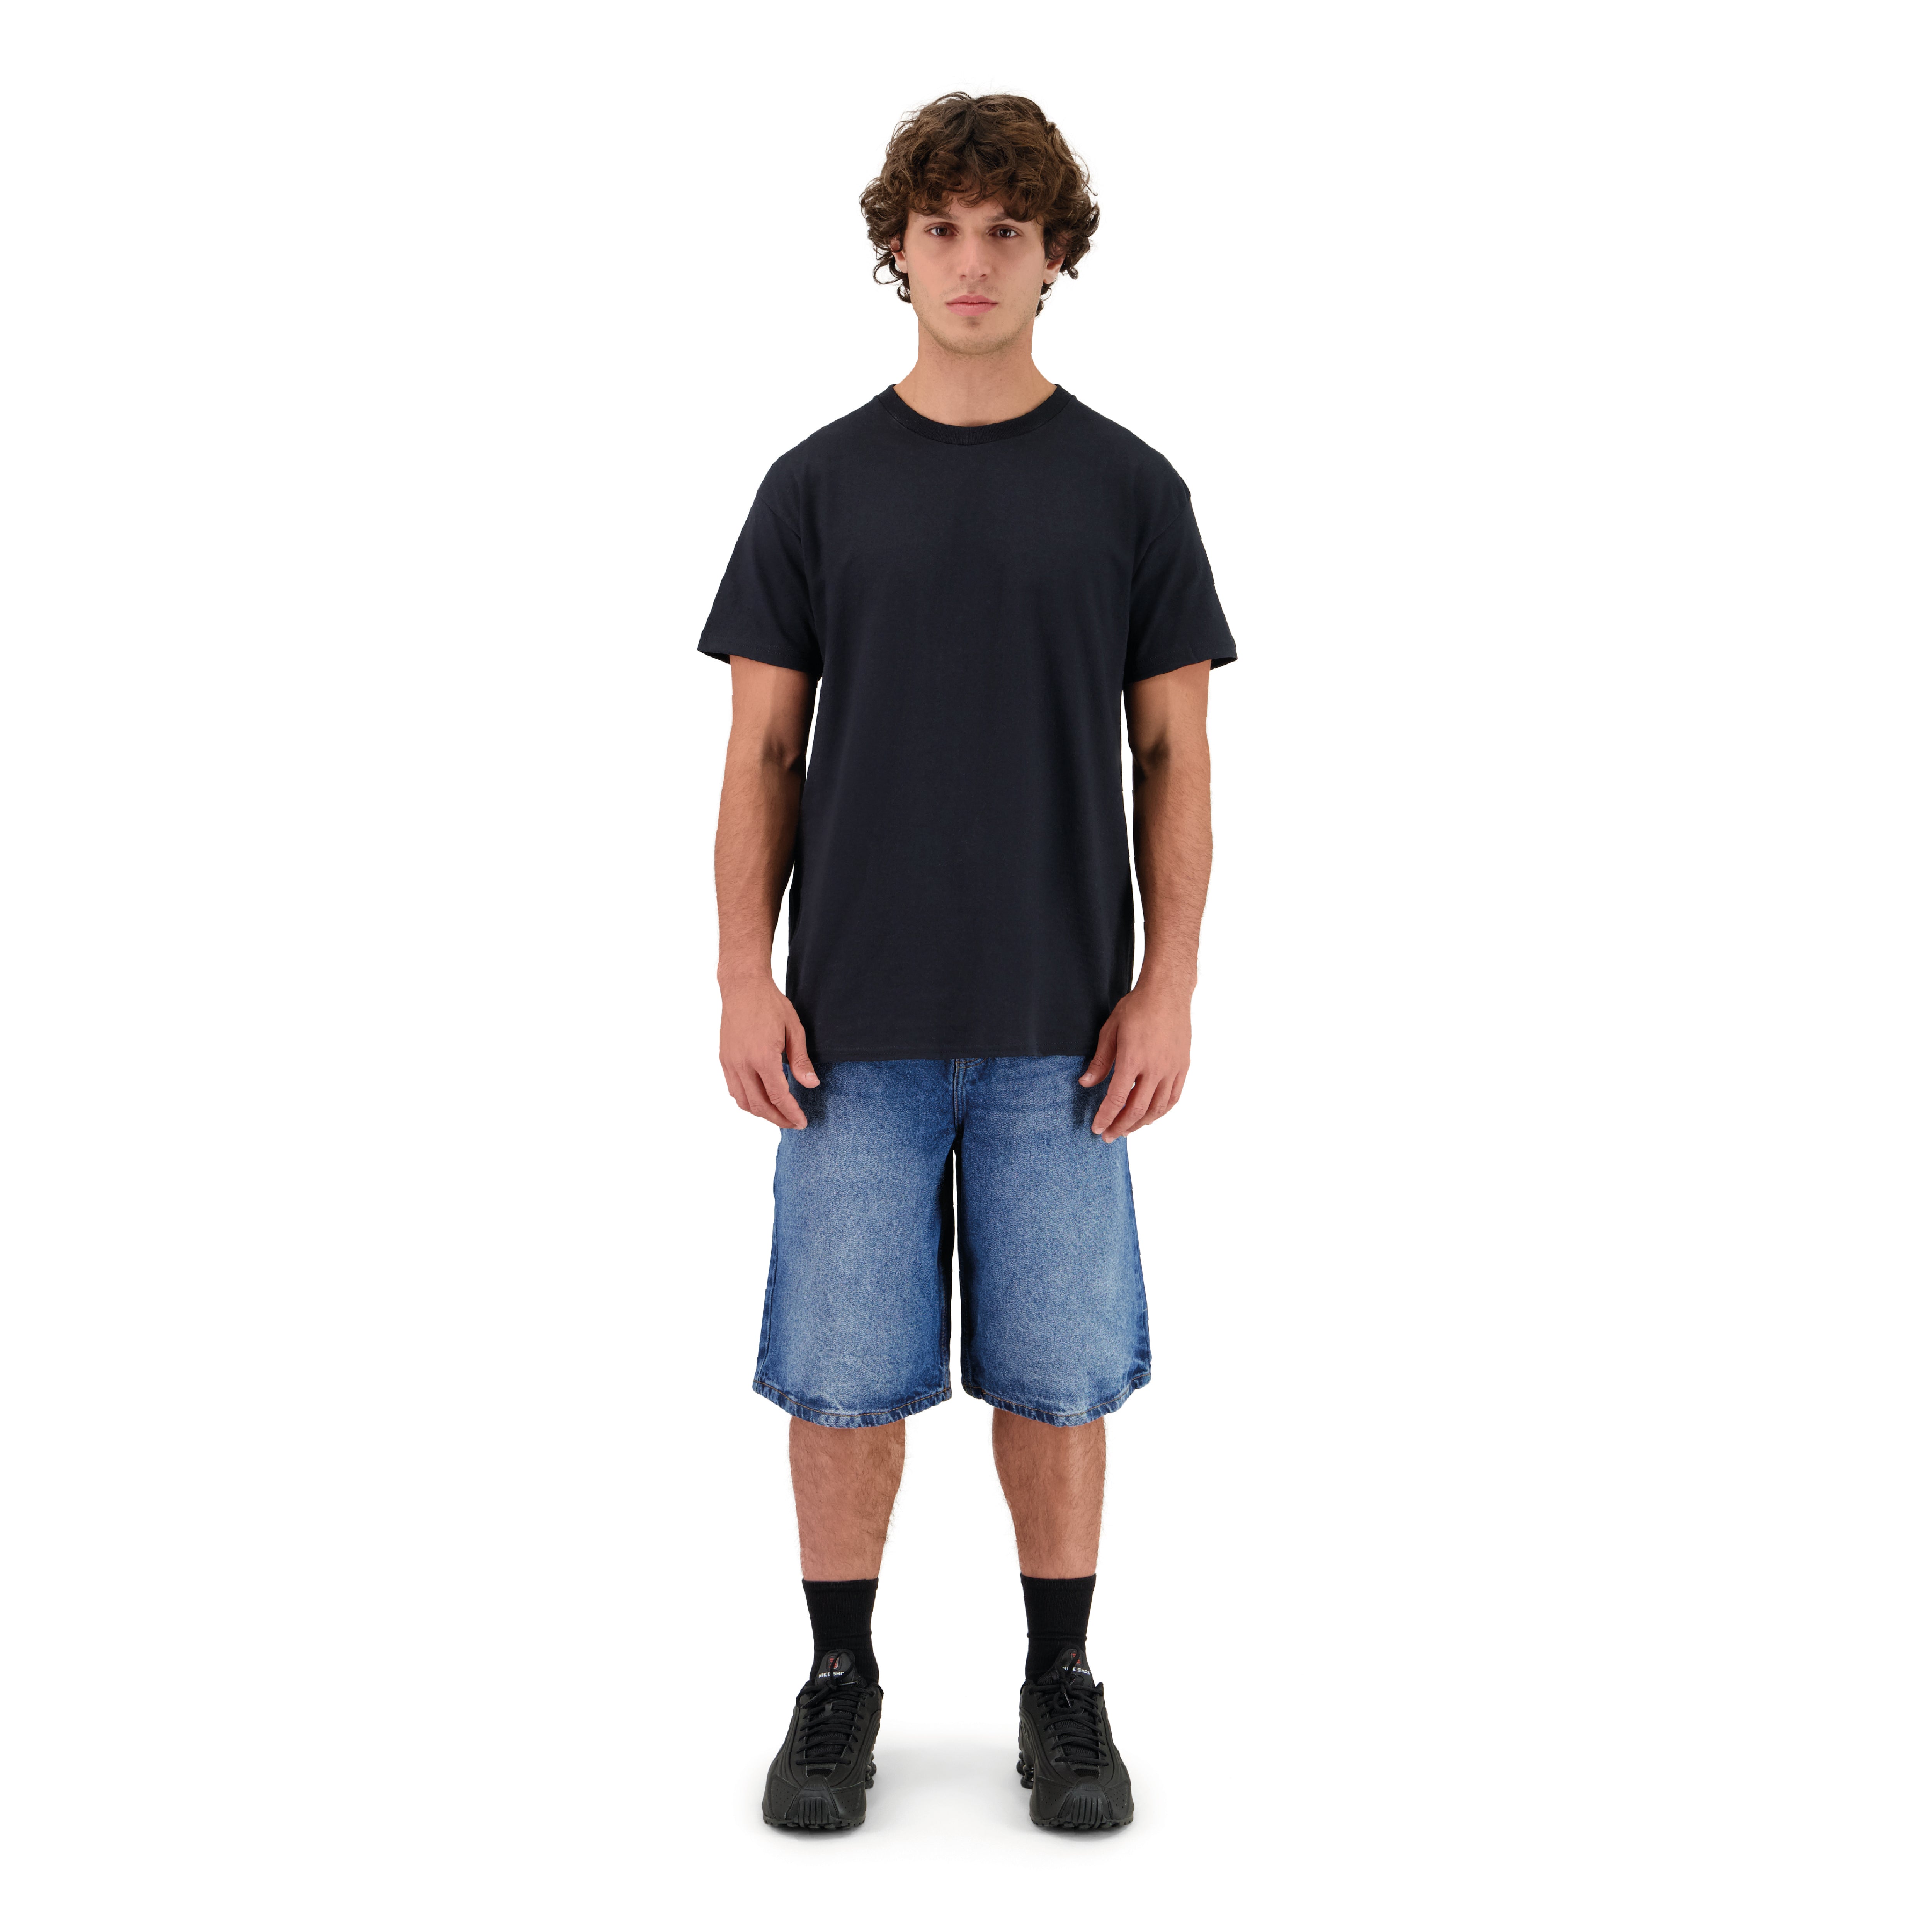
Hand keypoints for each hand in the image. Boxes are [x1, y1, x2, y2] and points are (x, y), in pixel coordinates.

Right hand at [719, 974, 817, 1127]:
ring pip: (743, 1102)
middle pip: (760, 1105)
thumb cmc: (770, 1004)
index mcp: (762, 1058)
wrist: (743, 987)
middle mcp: (742, 1064)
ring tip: (778, 1115)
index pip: (779, 1097)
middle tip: (793, 1123)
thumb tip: (811, 1085)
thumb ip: (800, 1061)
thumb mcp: (794, 1029)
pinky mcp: (724, 1060)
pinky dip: (747, 1101)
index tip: (802, 1122)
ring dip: (761, 1113)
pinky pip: (734, 1090)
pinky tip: (760, 1100)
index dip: (792, 1113)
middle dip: (778, 1119)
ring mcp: (730, 1063)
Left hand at [1079, 983, 1191, 1141]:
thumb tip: (1085, 1083)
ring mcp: (1172, 1069)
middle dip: (1120, 1126)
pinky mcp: (1183, 1067)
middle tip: (1109, 1136)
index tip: (1097, 1128)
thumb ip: (1100, 1061)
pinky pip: (1173, 1098)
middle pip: (1137, 1109)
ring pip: (1157, 1108)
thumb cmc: (1137, 1008)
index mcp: (1133, 1059)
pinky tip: (1150, 1117)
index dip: (1106, 1117)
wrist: (1168, 993)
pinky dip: (1161, 1112)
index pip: (1116, 1098)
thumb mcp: (1110, 1031)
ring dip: (1140, 1123)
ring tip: (1127, 1129)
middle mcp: (1155, 1068)